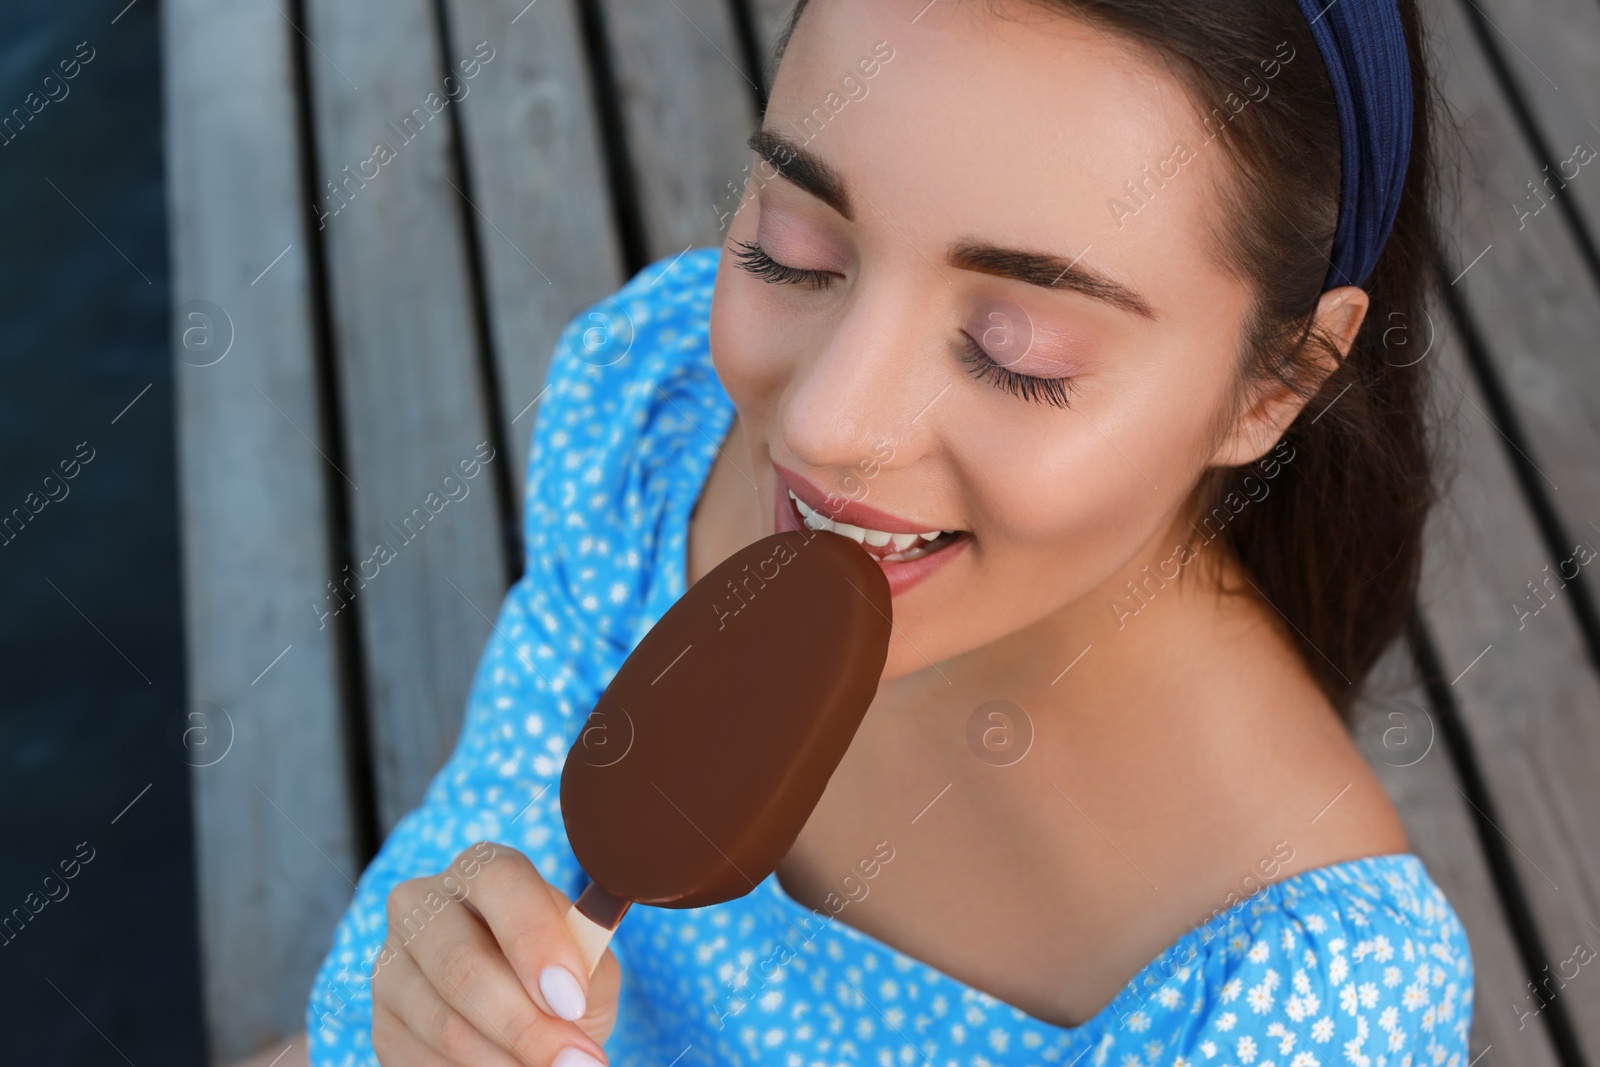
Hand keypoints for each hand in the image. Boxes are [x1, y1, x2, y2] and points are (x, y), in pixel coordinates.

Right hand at [371, 842, 619, 1065]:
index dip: (535, 942)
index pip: (500, 883)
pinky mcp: (381, 1022)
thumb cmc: (560, 979)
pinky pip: (422, 1059)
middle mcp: (424, 904)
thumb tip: (567, 997)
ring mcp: (392, 963)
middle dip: (523, 1024)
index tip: (570, 1001)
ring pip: (443, 1023)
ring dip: (504, 1061)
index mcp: (485, 870)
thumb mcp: (589, 966)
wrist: (520, 1019)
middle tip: (574, 1061)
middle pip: (461, 962)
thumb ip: (587, 971)